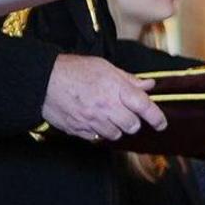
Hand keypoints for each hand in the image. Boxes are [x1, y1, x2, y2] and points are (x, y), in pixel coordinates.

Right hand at [42, 53, 166, 141]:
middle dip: (132, 121)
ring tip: (106, 114)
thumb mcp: (104, 67)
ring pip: (116, 134)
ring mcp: (93, 121)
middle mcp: (107, 107)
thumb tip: (148, 85)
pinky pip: (97, 137)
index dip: (158, 118)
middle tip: (125, 113)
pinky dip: (98, 131)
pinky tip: (92, 119)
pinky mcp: (80, 130)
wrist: (42, 80)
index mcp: (116, 89)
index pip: (146, 108)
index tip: (161, 124)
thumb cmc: (73, 70)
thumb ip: (128, 80)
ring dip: (115, 127)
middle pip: (132, 126)